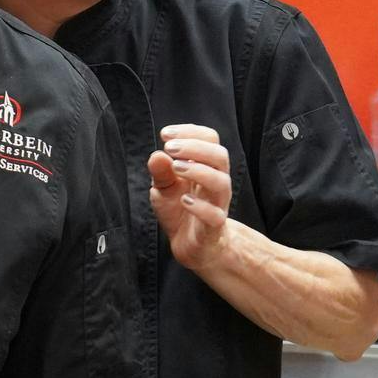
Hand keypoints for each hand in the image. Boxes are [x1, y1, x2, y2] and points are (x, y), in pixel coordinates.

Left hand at [146, 123, 231, 271]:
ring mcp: (217, 204)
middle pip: (220, 155)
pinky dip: (200, 206)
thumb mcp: (163, 188)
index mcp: (206, 167)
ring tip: (176, 168)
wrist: (190, 245)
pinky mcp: (214, 227)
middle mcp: (216, 182)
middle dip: (195, 147)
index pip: (210, 139)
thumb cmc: (179, 211)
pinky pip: (215, 215)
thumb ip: (160, 172)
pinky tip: (183, 200)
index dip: (190, 132)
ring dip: (198, 171)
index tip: (165, 134)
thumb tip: (157, 154)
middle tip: (169, 148)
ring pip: (221, 182)